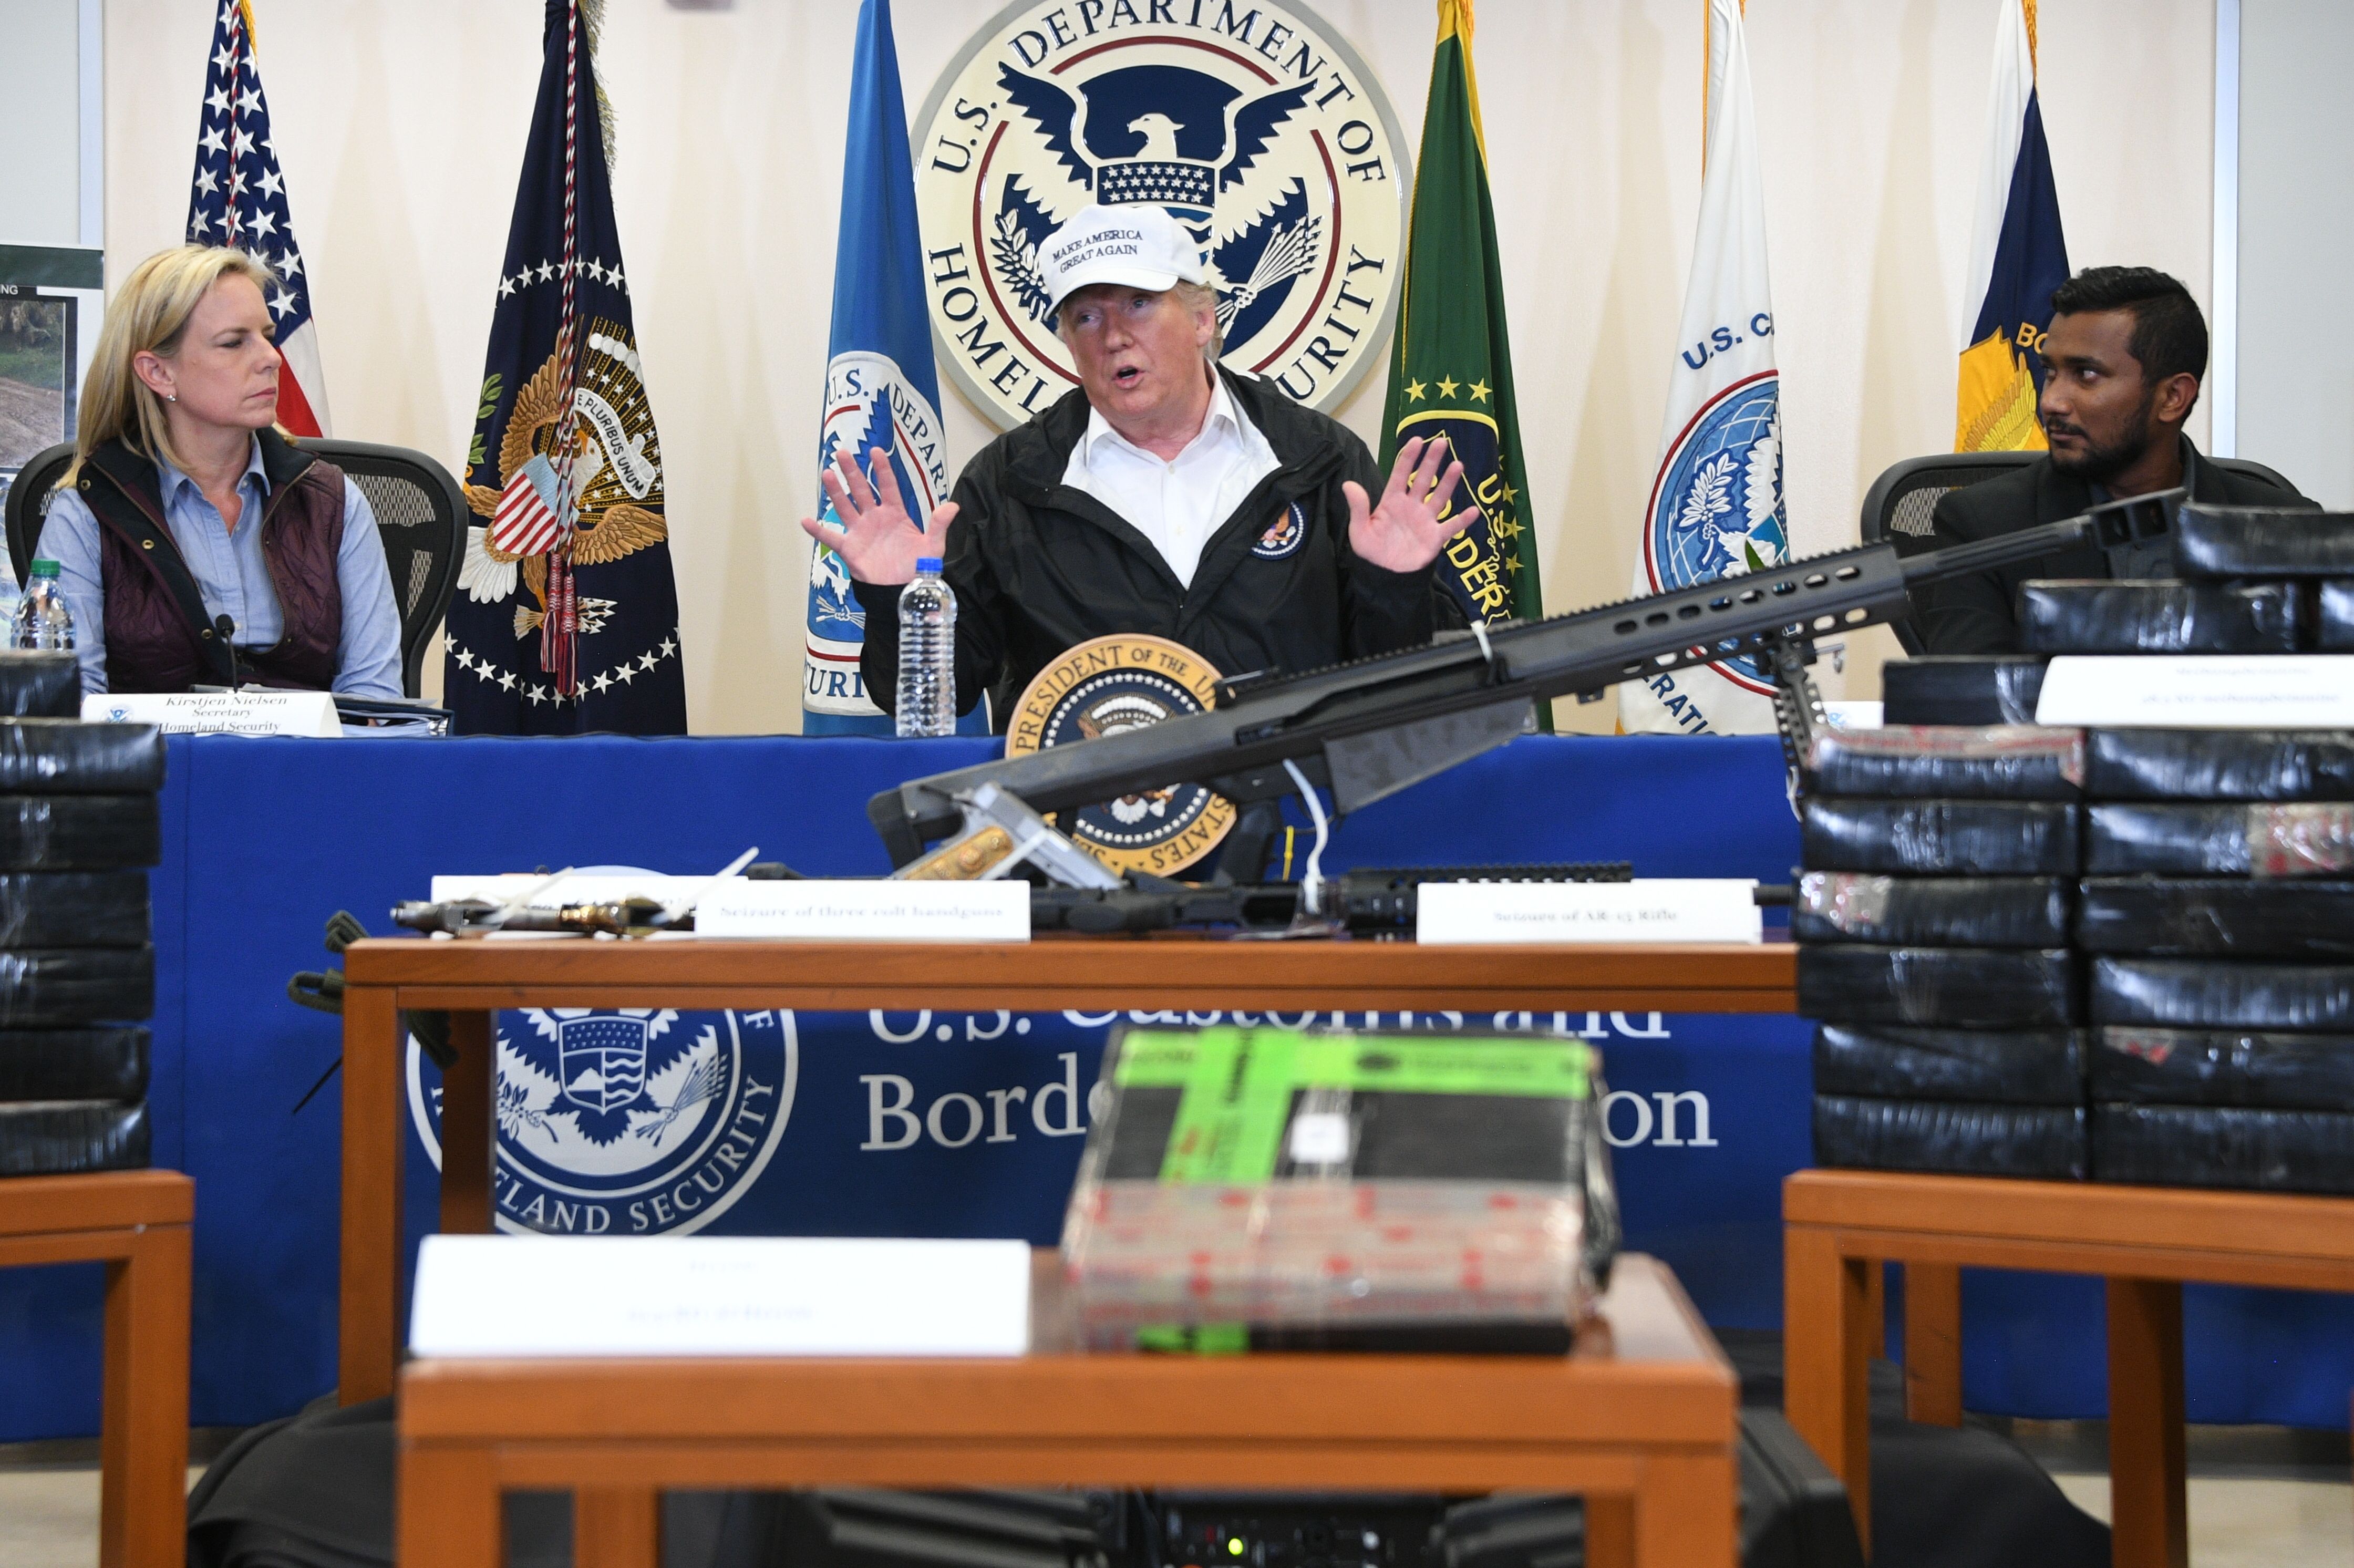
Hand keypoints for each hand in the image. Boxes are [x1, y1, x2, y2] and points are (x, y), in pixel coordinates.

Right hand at [797, 448, 958, 585]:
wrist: (903, 590)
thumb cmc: (918, 567)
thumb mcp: (932, 546)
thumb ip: (939, 525)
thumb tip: (953, 505)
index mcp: (895, 514)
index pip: (888, 486)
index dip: (882, 469)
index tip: (876, 451)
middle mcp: (875, 518)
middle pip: (861, 490)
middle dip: (852, 472)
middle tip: (842, 452)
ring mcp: (860, 532)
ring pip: (845, 506)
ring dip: (836, 491)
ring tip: (827, 474)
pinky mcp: (849, 549)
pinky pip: (831, 538)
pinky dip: (818, 531)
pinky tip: (805, 520)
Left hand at [1344, 436, 1477, 572]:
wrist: (1384, 575)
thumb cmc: (1371, 550)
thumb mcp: (1359, 530)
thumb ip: (1358, 507)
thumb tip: (1348, 484)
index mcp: (1392, 501)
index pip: (1400, 475)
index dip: (1408, 458)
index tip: (1417, 440)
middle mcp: (1411, 506)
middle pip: (1423, 480)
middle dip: (1431, 461)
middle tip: (1441, 442)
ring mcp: (1425, 520)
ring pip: (1439, 497)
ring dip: (1448, 482)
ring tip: (1457, 464)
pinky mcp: (1435, 538)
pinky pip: (1451, 527)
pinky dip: (1462, 521)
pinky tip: (1473, 511)